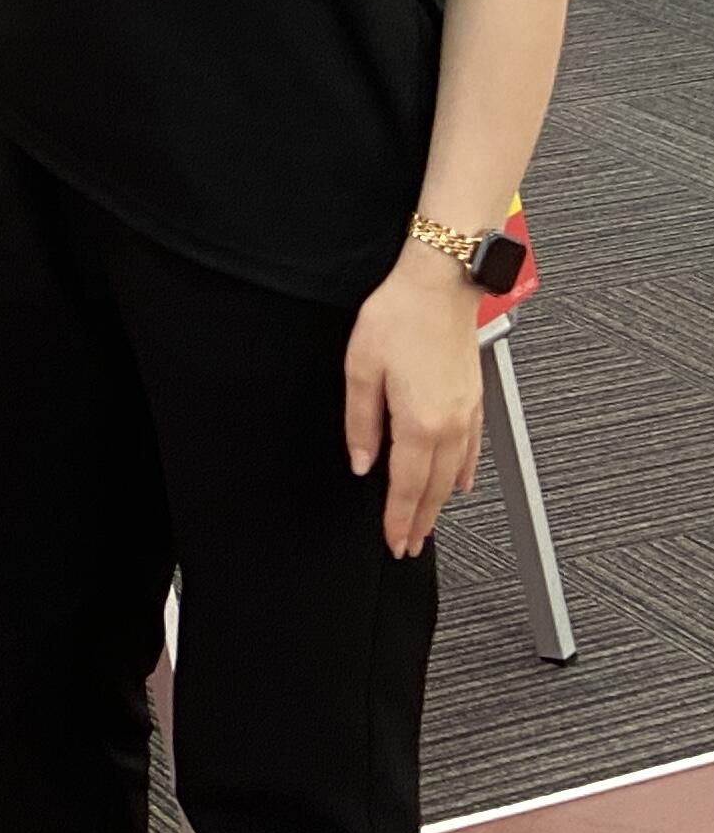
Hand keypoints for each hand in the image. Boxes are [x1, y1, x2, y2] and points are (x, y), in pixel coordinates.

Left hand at [345, 252, 485, 556]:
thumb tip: (361, 460)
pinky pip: (470, 449)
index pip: (406, 485)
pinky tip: (458, 484)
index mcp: (419, 422)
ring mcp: (466, 413)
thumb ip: (361, 422)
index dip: (399, 518)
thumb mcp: (359, 368)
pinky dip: (462, 473)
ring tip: (426, 524)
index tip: (394, 542)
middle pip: (433, 487)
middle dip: (420, 520)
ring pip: (452, 473)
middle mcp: (449, 424)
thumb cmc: (399, 317)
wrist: (438, 286)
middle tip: (409, 546)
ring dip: (438, 503)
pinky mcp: (473, 400)